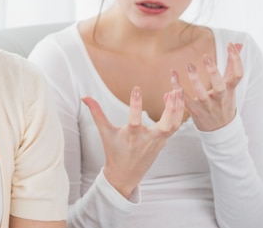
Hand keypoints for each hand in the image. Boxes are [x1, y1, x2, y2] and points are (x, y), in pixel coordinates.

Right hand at [82, 80, 183, 197]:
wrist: (125, 175)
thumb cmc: (113, 151)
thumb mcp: (104, 131)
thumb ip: (96, 112)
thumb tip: (84, 97)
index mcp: (131, 136)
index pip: (134, 119)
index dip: (136, 104)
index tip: (137, 88)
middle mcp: (147, 139)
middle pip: (165, 126)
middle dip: (171, 109)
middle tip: (173, 91)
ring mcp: (157, 142)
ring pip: (174, 126)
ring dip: (178, 109)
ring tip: (177, 91)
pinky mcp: (163, 142)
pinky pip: (174, 127)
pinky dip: (176, 114)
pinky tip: (173, 100)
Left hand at [182, 42, 243, 131]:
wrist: (221, 129)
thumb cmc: (224, 101)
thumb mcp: (231, 85)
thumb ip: (232, 64)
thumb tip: (238, 44)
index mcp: (230, 90)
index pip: (238, 75)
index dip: (236, 60)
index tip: (230, 45)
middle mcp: (220, 98)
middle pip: (220, 86)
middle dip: (213, 71)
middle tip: (205, 56)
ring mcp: (207, 106)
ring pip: (201, 94)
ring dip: (195, 80)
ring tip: (189, 64)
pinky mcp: (195, 111)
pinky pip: (185, 100)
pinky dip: (178, 88)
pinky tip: (173, 74)